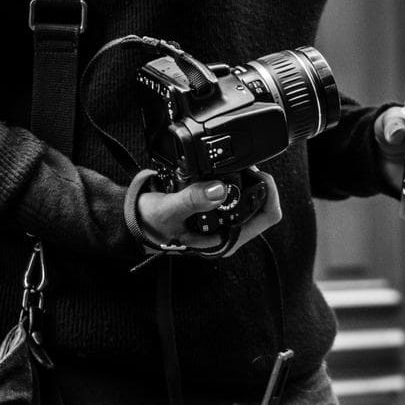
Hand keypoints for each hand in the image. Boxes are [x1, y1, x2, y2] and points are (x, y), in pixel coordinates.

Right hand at [126, 171, 283, 255]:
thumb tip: (219, 190)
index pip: (267, 216)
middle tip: (248, 163)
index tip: (257, 172)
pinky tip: (226, 169)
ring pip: (253, 198)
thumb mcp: (168, 209)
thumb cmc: (150, 223)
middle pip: (265, 205)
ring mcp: (226, 222)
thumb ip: (192, 200)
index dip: (269, 192)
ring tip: (239, 164)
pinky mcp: (218, 211)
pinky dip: (237, 179)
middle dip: (261, 181)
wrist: (135, 221)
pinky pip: (239, 194)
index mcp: (225, 240)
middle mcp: (230, 233)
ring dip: (249, 180)